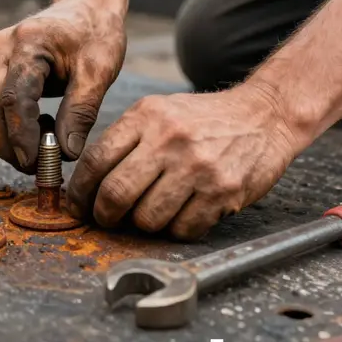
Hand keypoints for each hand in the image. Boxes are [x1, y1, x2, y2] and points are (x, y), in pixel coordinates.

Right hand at [0, 0, 125, 171]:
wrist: (87, 5)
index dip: (21, 137)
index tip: (35, 163)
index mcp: (28, 44)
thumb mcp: (100, 71)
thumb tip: (65, 153)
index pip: (13, 100)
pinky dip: (8, 127)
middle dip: (7, 146)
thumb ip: (81, 112)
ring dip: (6, 140)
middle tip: (37, 168)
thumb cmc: (96, 32)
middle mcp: (2, 48)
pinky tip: (37, 131)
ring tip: (43, 148)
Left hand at [66, 84, 303, 239]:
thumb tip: (87, 182)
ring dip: (142, 224)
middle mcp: (170, 139)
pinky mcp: (222, 191)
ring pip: (147, 218)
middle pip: (116, 194)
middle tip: (106, 219)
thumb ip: (123, 139)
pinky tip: (180, 214)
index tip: (78, 205)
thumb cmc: (201, 119)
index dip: (80, 191)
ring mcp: (198, 167)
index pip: (96, 161)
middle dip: (104, 215)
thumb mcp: (157, 111)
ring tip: (149, 212)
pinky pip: (182, 229)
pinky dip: (175, 230)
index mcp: (146, 117)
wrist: (264, 115)